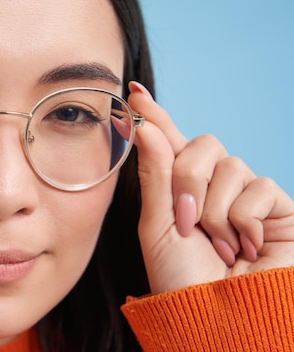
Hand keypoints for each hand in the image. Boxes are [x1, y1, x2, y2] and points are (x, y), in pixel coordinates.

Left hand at [127, 81, 293, 293]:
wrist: (221, 318)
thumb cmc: (183, 279)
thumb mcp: (158, 226)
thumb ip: (155, 175)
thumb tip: (145, 125)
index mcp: (177, 188)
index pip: (167, 142)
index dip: (154, 115)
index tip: (133, 92)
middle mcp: (212, 185)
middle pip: (202, 146)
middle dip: (189, 183)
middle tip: (189, 225)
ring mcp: (245, 195)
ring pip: (230, 167)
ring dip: (215, 212)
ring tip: (219, 247)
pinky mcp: (276, 207)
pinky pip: (258, 189)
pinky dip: (244, 222)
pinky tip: (246, 247)